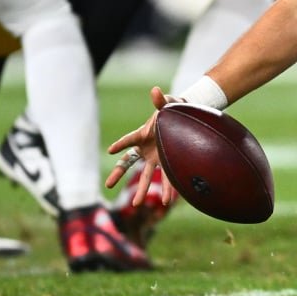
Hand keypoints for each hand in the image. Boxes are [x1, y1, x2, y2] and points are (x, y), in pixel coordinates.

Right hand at [105, 87, 179, 206]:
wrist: (189, 118)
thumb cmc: (175, 109)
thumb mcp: (169, 103)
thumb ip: (161, 101)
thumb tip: (155, 90)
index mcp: (143, 134)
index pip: (129, 140)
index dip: (120, 144)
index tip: (110, 150)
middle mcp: (146, 149)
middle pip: (129, 163)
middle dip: (118, 174)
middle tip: (108, 185)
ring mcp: (156, 158)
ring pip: (146, 176)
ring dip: (142, 190)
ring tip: (137, 205)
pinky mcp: (168, 163)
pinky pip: (167, 178)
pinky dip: (167, 188)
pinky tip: (167, 201)